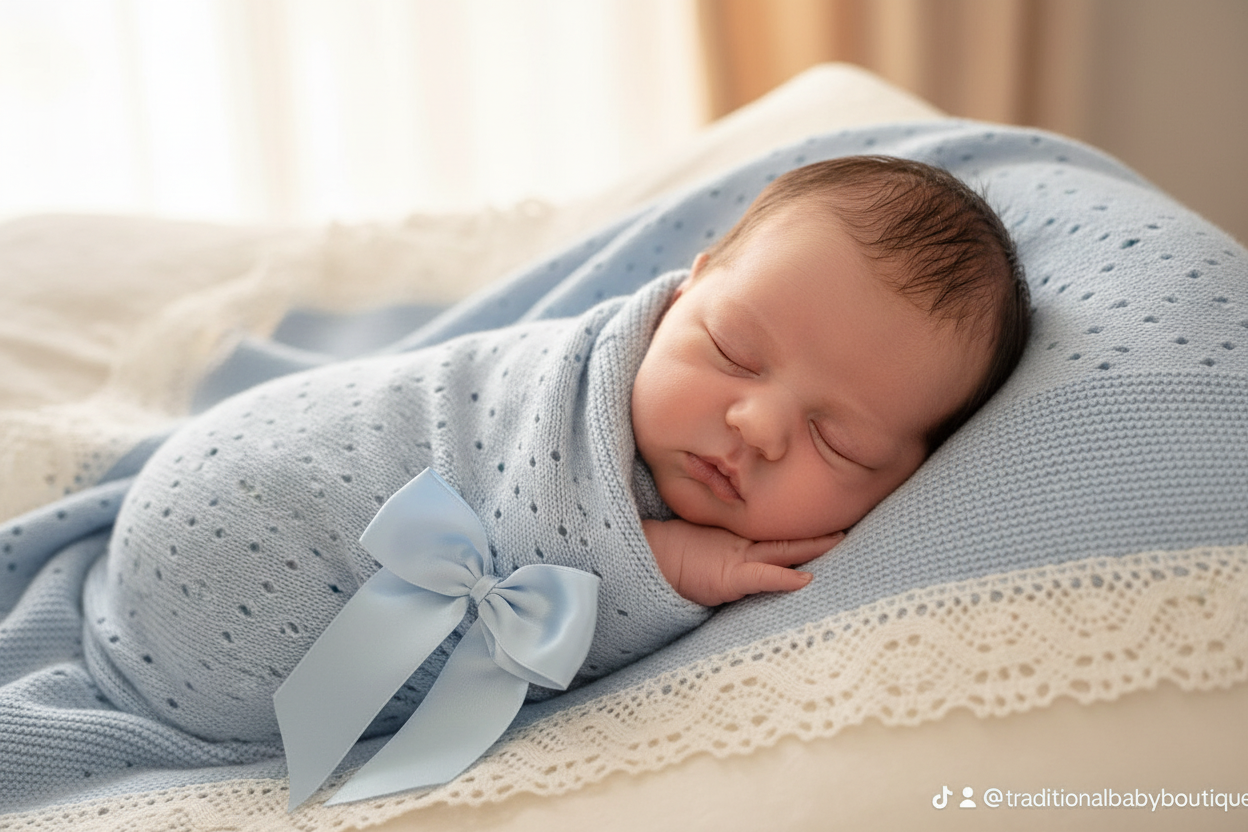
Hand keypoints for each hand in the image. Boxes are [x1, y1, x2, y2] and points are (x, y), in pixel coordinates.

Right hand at [642, 518, 843, 606]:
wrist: (642, 560)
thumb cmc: (668, 556)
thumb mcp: (701, 545)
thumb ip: (726, 545)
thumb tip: (749, 540)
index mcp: (737, 539)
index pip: (777, 532)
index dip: (802, 524)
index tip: (829, 512)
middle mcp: (741, 546)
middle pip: (788, 536)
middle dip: (818, 531)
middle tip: (849, 515)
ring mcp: (736, 558)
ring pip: (783, 550)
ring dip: (813, 546)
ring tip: (841, 538)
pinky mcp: (730, 576)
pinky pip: (762, 577)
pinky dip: (784, 579)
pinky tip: (805, 579)